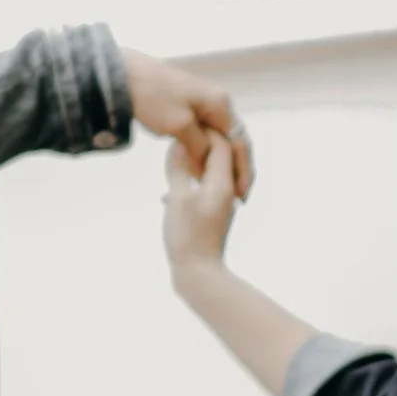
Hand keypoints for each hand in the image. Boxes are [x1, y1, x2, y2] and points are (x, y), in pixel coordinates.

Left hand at [121, 46, 251, 188]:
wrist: (124, 74)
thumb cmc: (153, 96)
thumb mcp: (179, 126)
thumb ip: (198, 149)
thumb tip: (206, 170)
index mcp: (221, 104)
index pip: (240, 142)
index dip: (243, 170)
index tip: (241, 195)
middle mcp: (217, 102)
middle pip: (232, 140)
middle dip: (234, 168)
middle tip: (235, 196)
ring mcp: (202, 103)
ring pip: (217, 138)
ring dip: (218, 161)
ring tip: (216, 185)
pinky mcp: (187, 106)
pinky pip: (203, 133)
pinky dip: (204, 151)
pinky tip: (198, 167)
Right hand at [163, 133, 243, 285]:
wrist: (199, 273)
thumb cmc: (187, 236)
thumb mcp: (178, 198)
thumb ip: (178, 169)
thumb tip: (178, 143)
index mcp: (221, 183)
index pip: (220, 145)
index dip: (203, 130)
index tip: (183, 122)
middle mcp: (227, 191)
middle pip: (219, 156)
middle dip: (199, 144)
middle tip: (176, 136)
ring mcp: (221, 204)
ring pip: (211, 173)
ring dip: (193, 163)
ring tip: (171, 159)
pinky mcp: (213, 215)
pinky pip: (205, 188)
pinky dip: (191, 182)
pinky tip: (169, 193)